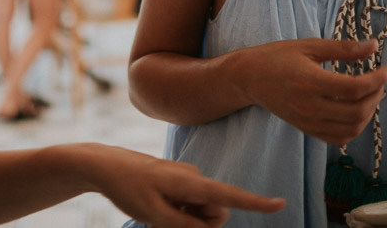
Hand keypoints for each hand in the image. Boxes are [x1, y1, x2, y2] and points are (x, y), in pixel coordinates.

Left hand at [83, 145, 284, 226]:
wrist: (106, 165)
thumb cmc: (128, 188)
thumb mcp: (154, 215)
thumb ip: (186, 225)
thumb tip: (211, 224)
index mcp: (191, 183)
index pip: (230, 195)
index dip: (256, 202)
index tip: (280, 204)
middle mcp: (194, 177)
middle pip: (216, 212)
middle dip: (201, 224)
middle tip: (167, 218)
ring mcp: (188, 179)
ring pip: (202, 211)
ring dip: (187, 219)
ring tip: (158, 209)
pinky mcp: (180, 182)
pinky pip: (190, 205)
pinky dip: (180, 212)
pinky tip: (157, 205)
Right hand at [235, 38, 386, 144]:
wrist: (249, 77)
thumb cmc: (277, 57)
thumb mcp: (309, 46)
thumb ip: (343, 49)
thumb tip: (374, 46)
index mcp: (310, 82)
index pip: (355, 88)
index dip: (378, 79)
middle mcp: (309, 106)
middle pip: (357, 111)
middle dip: (376, 96)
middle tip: (380, 81)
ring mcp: (307, 121)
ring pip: (350, 129)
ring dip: (368, 114)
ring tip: (371, 95)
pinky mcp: (306, 129)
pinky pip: (337, 138)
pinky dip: (353, 129)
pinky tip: (356, 111)